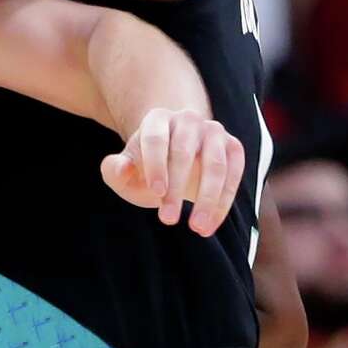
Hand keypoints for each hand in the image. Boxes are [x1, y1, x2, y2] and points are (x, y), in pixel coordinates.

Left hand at [100, 107, 245, 235]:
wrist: (174, 163)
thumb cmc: (144, 169)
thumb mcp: (124, 172)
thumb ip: (114, 170)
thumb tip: (123, 169)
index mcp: (157, 119)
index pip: (156, 139)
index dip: (156, 165)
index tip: (155, 193)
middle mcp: (187, 120)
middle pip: (184, 152)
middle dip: (176, 188)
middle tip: (168, 220)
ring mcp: (213, 131)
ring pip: (215, 165)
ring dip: (207, 199)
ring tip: (197, 228)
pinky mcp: (233, 148)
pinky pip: (233, 174)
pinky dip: (223, 202)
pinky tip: (210, 224)